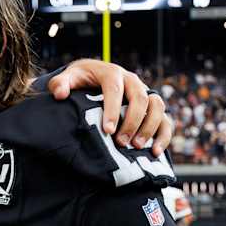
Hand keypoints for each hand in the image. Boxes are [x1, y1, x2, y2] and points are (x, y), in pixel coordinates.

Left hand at [48, 60, 172, 152]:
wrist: (94, 77)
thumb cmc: (81, 80)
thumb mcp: (68, 78)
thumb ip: (60, 84)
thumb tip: (60, 94)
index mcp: (112, 73)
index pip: (115, 89)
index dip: (113, 110)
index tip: (107, 130)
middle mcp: (132, 81)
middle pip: (140, 98)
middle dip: (132, 121)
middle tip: (121, 143)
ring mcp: (145, 93)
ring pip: (157, 106)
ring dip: (149, 127)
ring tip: (136, 147)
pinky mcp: (152, 107)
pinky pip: (165, 119)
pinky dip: (163, 135)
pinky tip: (155, 152)